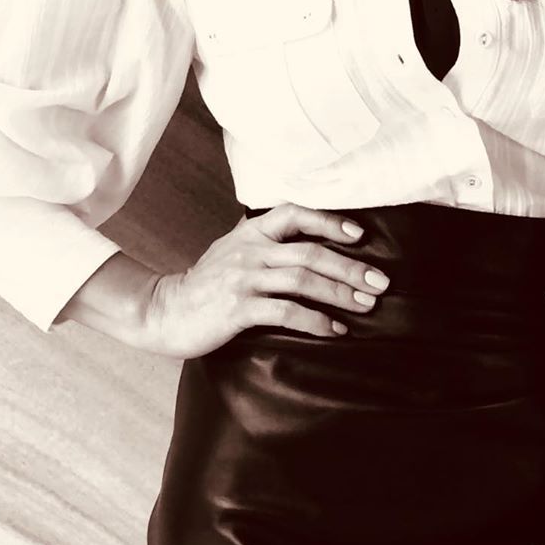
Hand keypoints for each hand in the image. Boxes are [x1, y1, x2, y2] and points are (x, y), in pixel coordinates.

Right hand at [144, 204, 389, 359]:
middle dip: (350, 266)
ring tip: (366, 305)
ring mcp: (244, 278)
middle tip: (380, 281)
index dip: (329, 221)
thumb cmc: (204, 284)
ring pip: (303, 281)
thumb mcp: (232, 250)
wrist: (164, 311)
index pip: (294, 213)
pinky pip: (286, 312)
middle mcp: (250, 250)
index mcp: (251, 232)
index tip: (359, 234)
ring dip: (340, 293)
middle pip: (310, 252)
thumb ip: (263, 240)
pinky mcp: (238, 309)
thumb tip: (303, 236)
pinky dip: (316, 321)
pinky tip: (335, 330)